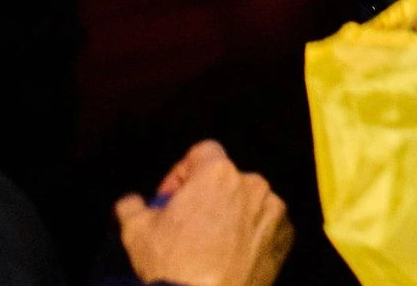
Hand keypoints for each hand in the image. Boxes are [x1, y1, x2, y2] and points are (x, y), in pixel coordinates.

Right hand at [115, 141, 290, 285]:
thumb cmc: (173, 263)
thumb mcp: (136, 232)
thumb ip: (131, 206)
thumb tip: (130, 202)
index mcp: (218, 173)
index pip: (202, 151)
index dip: (182, 172)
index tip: (170, 199)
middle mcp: (253, 184)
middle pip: (227, 178)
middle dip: (207, 195)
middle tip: (187, 224)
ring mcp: (274, 211)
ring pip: (249, 202)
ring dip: (231, 214)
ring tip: (211, 243)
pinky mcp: (286, 237)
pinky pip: (266, 225)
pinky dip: (251, 234)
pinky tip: (232, 255)